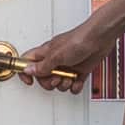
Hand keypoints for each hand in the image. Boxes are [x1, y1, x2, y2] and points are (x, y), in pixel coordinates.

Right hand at [3, 0, 124, 92]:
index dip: (25, 73)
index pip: (27, 62)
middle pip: (43, 78)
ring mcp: (67, 66)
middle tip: (56, 78)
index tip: (29, 81)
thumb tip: (28, 71)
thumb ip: (42, 66)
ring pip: (58, 83)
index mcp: (45, 53)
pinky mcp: (79, 71)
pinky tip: (77, 81)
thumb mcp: (57, 55)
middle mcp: (55, 60)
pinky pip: (73, 85)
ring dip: (64, 85)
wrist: (100, 38)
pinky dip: (75, 86)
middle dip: (49, 83)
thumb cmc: (79, 40)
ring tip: (70, 77)